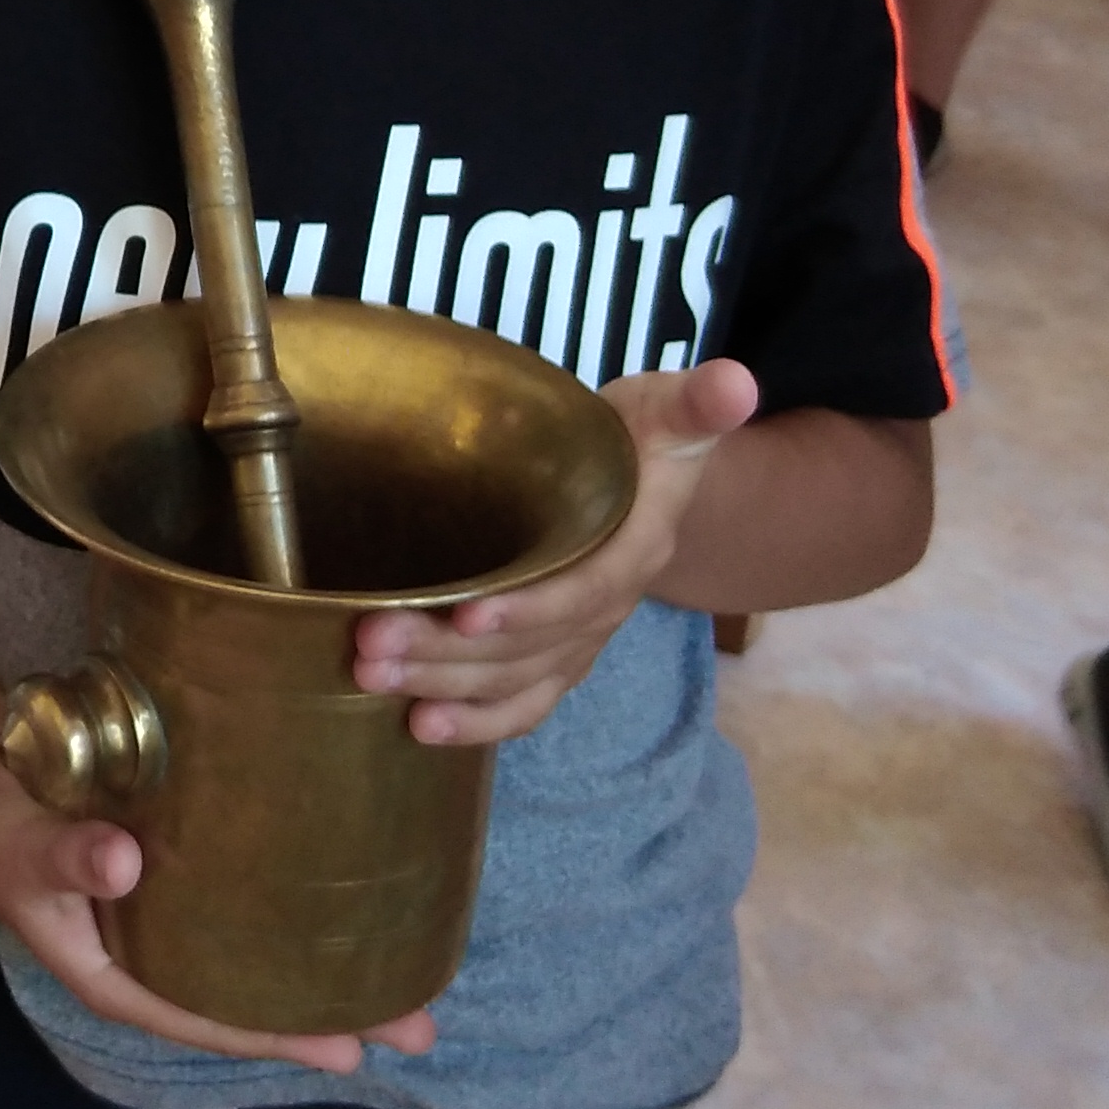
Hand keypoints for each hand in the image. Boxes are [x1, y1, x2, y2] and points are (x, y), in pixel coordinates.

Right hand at [0, 732, 439, 1073]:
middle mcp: (150, 955)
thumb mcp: (22, 849)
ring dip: (324, 961)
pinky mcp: (173, 866)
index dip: (277, 1033)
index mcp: (116, 974)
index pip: (206, 1018)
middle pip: (248, 995)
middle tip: (420, 1022)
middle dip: (332, 1010)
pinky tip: (342, 897)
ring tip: (408, 966)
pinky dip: (290, 907)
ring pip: (254, 954)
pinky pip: (242, 902)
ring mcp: (164, 915)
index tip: (350, 1049)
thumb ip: (66, 855)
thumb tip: (122, 860)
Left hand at [351, 357, 758, 743]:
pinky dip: (474, 722)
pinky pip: (522, 704)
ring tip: (370, 673)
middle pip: (530, 647)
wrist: (649, 484)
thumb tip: (737, 382)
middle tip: (373, 642)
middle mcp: (607, 608)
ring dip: (442, 684)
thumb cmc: (644, 440)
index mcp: (634, 550)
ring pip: (513, 680)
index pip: (584, 591)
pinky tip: (417, 725)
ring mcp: (579, 640)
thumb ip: (697, 402)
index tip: (467, 613)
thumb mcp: (671, 410)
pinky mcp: (554, 657)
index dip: (530, 609)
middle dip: (448, 652)